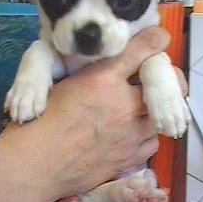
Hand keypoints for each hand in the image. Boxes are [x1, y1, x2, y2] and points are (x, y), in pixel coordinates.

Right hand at [0, 26, 170, 201]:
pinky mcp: (129, 158)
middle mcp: (123, 104)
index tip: (158, 38)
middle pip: (163, 85)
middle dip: (166, 78)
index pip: (140, 51)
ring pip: (159, 115)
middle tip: (158, 78)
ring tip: (142, 109)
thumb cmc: (40, 121)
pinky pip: (153, 143)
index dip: (154, 41)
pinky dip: (147, 136)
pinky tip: (135, 135)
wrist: (36, 163)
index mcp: (103, 79)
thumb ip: (90, 73)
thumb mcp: (61, 84)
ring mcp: (130, 134)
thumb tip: (104, 67)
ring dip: (154, 109)